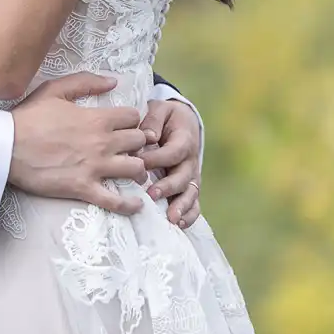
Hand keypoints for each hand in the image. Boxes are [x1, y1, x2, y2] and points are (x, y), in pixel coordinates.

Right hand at [7, 72, 148, 214]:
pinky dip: (129, 204)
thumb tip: (113, 82)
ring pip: (136, 169)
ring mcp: (96, 167)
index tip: (125, 125)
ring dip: (138, 170)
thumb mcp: (54, 89)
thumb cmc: (28, 117)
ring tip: (131, 171)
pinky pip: (116, 200)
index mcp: (98, 118)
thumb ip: (86, 82)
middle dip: (139, 143)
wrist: (5, 146)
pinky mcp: (85, 189)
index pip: (133, 117)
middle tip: (129, 148)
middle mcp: (103, 142)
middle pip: (140, 142)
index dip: (132, 120)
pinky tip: (136, 203)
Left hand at [139, 98, 202, 227]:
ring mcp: (190, 177)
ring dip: (181, 206)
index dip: (158, 158)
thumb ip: (153, 121)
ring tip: (171, 218)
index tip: (140, 162)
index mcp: (184, 140)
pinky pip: (193, 203)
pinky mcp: (188, 187)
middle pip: (183, 177)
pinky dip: (189, 215)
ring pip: (190, 193)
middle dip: (168, 187)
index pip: (173, 152)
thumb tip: (147, 137)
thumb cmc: (166, 117)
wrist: (182, 122)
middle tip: (152, 194)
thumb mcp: (160, 110)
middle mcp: (190, 161)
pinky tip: (178, 224)